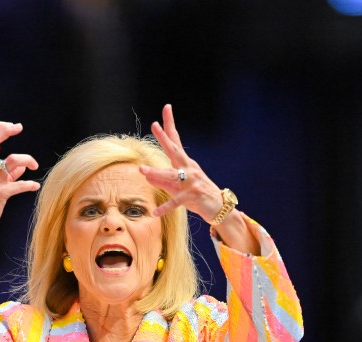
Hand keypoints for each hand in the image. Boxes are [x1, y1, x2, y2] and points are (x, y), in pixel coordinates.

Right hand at [0, 121, 39, 259]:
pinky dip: (29, 185)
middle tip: (19, 127)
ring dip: (27, 159)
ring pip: (12, 160)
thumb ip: (8, 173)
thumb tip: (22, 168)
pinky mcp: (0, 194)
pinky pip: (19, 186)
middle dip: (5, 130)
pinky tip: (35, 186)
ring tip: (34, 165)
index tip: (14, 126)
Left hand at [140, 104, 258, 253]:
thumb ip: (163, 180)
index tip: (166, 109)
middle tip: (154, 125)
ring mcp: (191, 182)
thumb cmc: (197, 195)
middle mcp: (188, 169)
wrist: (219, 207)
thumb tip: (146, 175)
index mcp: (185, 164)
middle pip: (174, 151)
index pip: (176, 142)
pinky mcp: (193, 196)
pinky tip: (155, 212)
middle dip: (164, 138)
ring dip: (156, 172)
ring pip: (171, 175)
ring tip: (142, 170)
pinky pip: (176, 202)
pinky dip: (165, 207)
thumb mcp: (178, 186)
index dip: (169, 126)